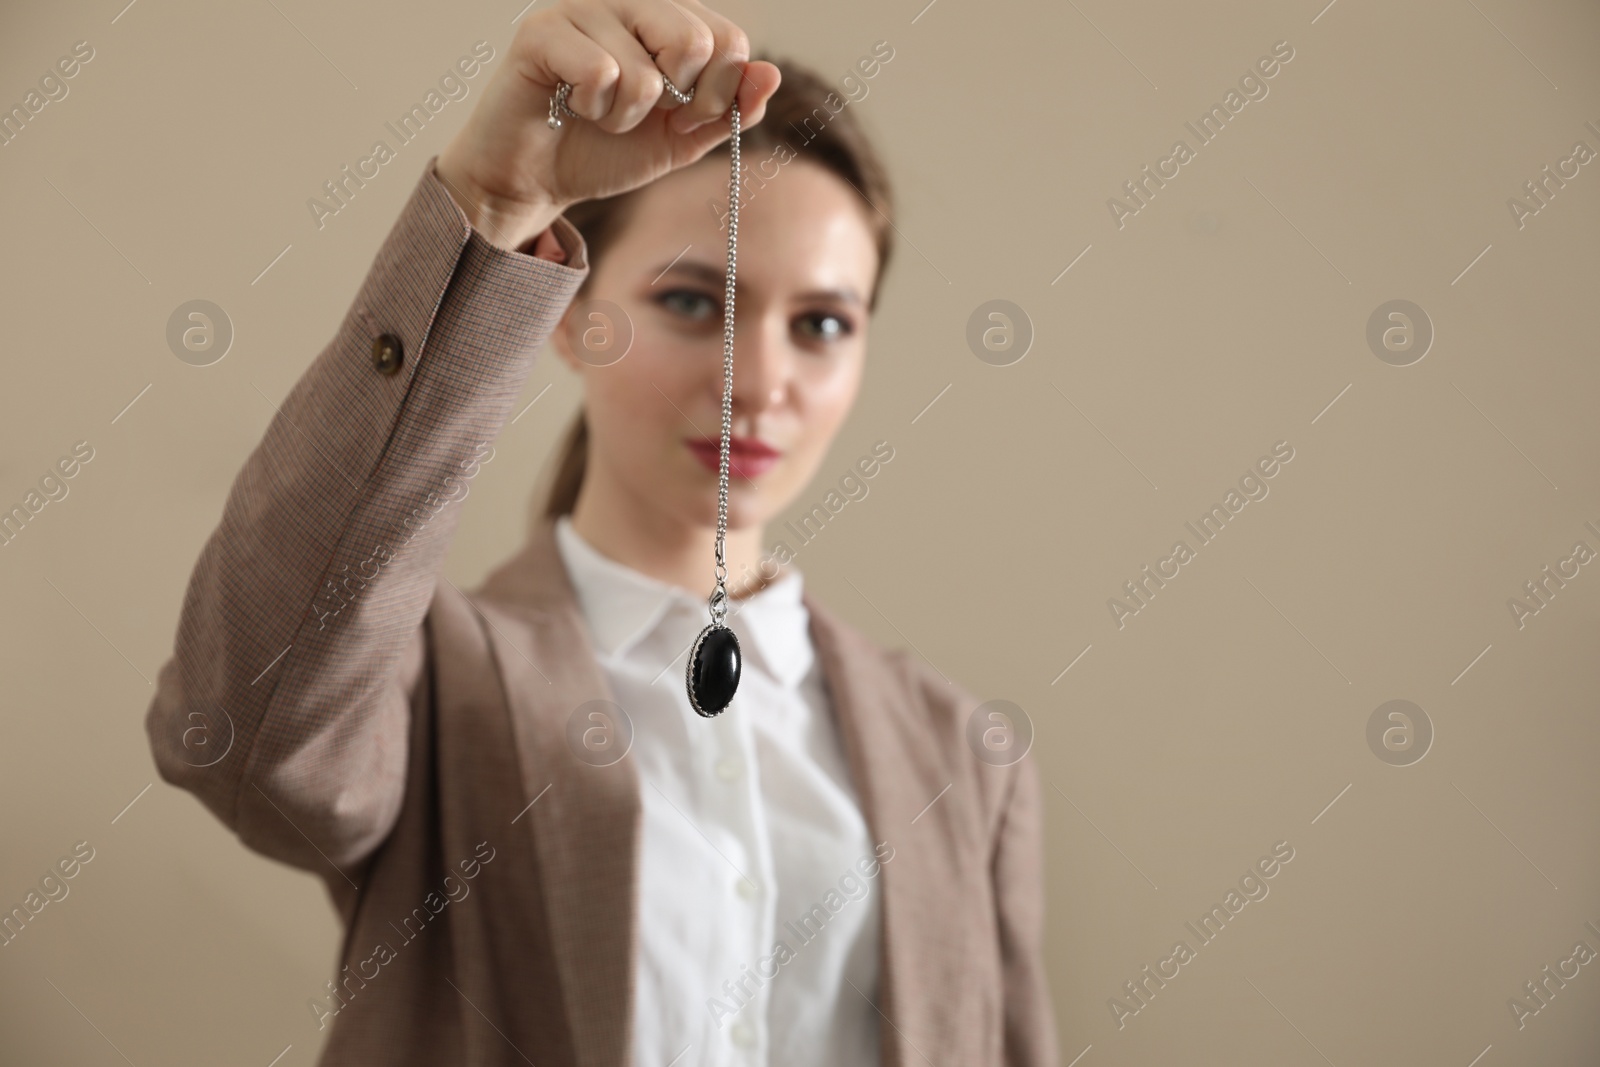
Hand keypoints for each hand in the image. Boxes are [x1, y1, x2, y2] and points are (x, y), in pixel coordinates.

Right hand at [435, 0, 780, 250]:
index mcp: (668, 18)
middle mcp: (630, 1)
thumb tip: (771, 76)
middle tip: (644, 116)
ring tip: (597, 113)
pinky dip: (592, 108)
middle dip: (678, 104)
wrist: (536, 179)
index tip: (685, 117)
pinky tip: (570, 105)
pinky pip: (599, 72)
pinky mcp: (542, 32)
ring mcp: (584, 9)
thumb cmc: (606, 150)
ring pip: (644, 73)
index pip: (730, 41)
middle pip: (696, 42)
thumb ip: (729, 111)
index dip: (717, 95)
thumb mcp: (682, 138)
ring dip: (624, 116)